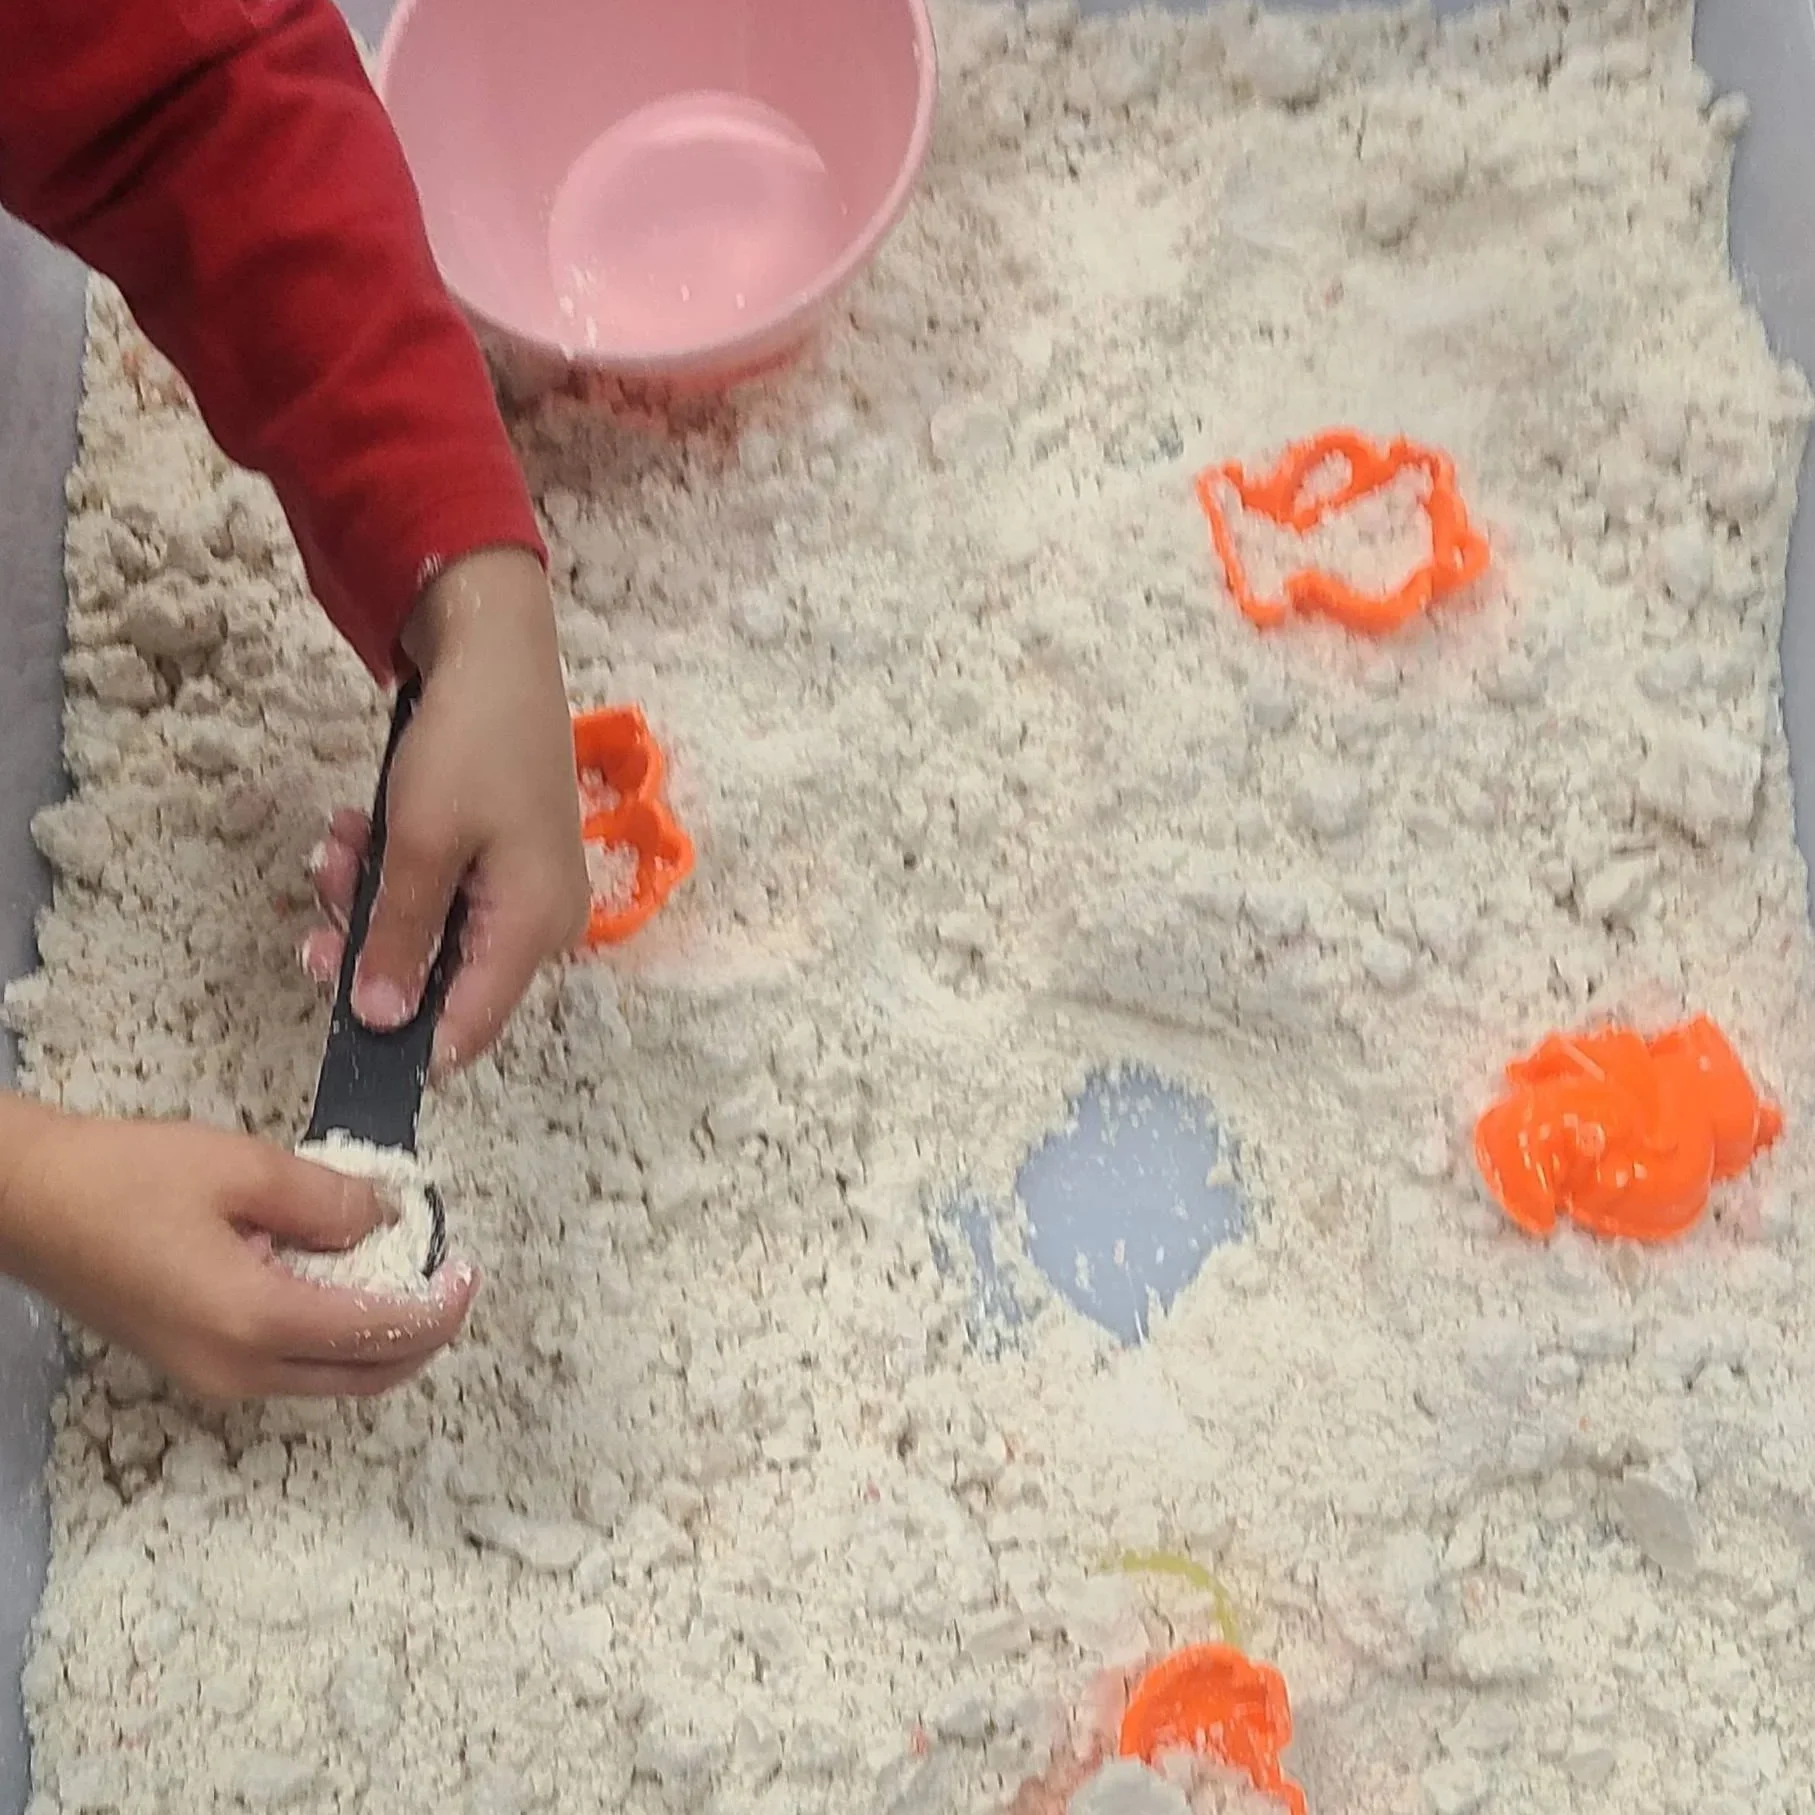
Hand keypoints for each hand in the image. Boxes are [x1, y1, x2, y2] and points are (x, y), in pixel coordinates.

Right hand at [0, 1103, 477, 1398]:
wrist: (25, 1202)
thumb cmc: (121, 1179)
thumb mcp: (244, 1168)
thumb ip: (330, 1199)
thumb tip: (387, 1219)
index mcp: (254, 1323)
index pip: (379, 1333)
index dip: (438, 1307)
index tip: (467, 1270)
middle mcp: (237, 1372)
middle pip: (364, 1374)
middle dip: (420, 1332)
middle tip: (451, 1277)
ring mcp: (212, 1378)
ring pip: (329, 1376)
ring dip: (379, 1335)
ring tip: (407, 1271)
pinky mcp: (195, 1365)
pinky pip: (290, 1364)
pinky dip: (333, 1333)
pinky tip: (342, 1278)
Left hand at [301, 547, 588, 1074]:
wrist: (496, 652)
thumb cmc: (468, 746)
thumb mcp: (420, 844)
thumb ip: (398, 939)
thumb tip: (380, 1021)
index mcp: (534, 929)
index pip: (470, 1029)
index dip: (404, 1043)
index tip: (337, 1027)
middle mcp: (541, 924)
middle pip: (445, 984)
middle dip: (371, 950)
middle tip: (319, 909)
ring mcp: (524, 892)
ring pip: (432, 937)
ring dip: (372, 902)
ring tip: (336, 848)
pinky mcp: (504, 862)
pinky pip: (442, 897)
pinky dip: (395, 874)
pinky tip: (361, 831)